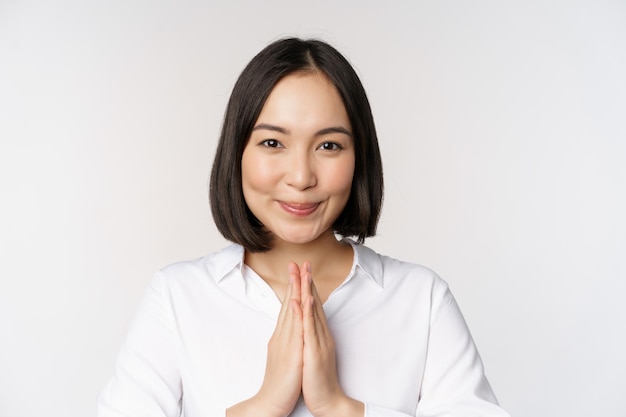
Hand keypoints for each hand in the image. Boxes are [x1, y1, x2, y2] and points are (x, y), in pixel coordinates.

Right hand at [227, 263, 303, 416]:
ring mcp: (286, 343)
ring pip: (291, 312)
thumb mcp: (284, 355)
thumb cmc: (280, 381)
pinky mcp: (291, 354)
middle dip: (294, 282)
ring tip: (299, 273)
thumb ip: (286, 339)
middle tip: (297, 262)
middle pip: (288, 304)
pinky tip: (298, 301)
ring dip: (296, 291)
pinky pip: (295, 330)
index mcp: (282, 336)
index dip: (293, 288)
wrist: (270, 402)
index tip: (297, 271)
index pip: (288, 307)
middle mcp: (282, 336)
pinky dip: (296, 314)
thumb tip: (290, 328)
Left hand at [300, 262, 363, 416]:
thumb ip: (311, 337)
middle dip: (308, 281)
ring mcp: (319, 342)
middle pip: (314, 303)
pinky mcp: (314, 352)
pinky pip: (309, 330)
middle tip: (303, 261)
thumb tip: (306, 324)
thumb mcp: (313, 353)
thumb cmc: (317, 379)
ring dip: (308, 290)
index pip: (313, 306)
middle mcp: (321, 334)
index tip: (302, 270)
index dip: (307, 286)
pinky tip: (302, 300)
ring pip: (313, 312)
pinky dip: (305, 314)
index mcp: (318, 334)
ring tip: (303, 272)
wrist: (328, 401)